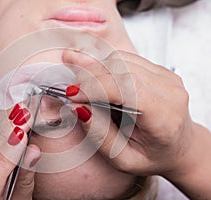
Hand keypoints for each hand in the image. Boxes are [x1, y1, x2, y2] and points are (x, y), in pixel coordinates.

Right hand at [62, 50, 194, 176]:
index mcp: (164, 116)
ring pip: (120, 59)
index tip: (72, 95)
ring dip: (95, 69)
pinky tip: (95, 79)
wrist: (178, 147)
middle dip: (90, 77)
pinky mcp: (157, 69)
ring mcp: (165, 76)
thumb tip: (79, 108)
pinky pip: (124, 59)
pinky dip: (104, 66)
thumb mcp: (124, 159)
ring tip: (82, 86)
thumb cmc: (153, 156)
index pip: (127, 87)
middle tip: (72, 92)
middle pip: (121, 68)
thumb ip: (101, 135)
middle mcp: (169, 90)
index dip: (95, 87)